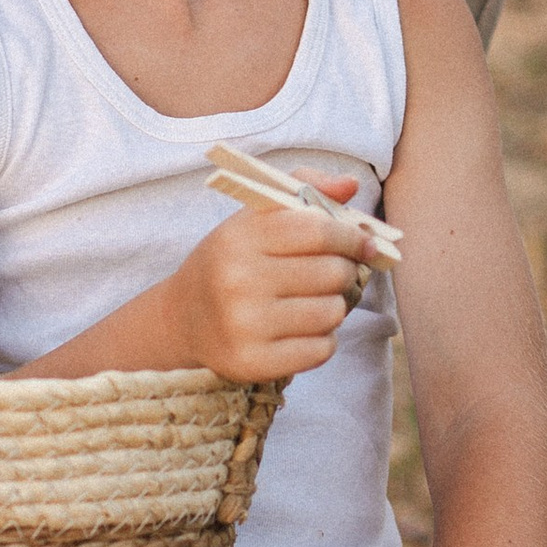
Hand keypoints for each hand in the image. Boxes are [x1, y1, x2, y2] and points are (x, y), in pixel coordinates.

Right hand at [165, 181, 375, 384]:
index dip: (351, 237)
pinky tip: (304, 329)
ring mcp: (245, 326)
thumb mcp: (254, 217)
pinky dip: (324, 339)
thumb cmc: (231, 260)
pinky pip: (322, 349)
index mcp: (240, 238)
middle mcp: (239, 281)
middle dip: (346, 271)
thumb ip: (304, 188)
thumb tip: (350, 184)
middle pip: (332, 272)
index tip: (363, 243)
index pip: (318, 230)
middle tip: (337, 272)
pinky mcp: (254, 362)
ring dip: (335, 306)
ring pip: (332, 312)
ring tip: (316, 301)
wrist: (183, 318)